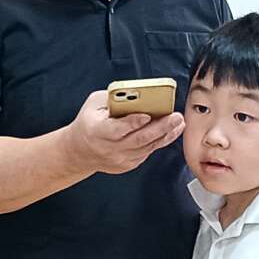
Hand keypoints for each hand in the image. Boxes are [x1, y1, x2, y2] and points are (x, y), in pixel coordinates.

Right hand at [66, 91, 184, 175]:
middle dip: (160, 127)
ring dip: (165, 134)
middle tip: (175, 117)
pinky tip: (170, 131)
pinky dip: (160, 142)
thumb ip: (114, 98)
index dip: (132, 123)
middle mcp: (108, 148)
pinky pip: (147, 152)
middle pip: (139, 139)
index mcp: (97, 131)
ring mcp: (119, 159)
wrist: (80, 151)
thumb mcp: (94, 104)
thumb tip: (138, 93)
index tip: (148, 115)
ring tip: (178, 122)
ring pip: (147, 147)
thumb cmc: (89, 122)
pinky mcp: (127, 165)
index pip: (117, 129)